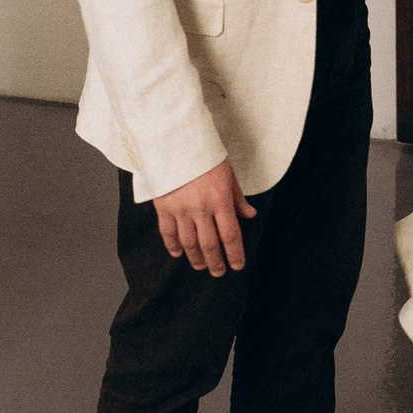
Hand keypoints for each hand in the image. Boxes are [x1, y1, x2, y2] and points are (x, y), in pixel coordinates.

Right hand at [152, 158, 257, 273]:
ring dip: (196, 258)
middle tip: (219, 272)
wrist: (176, 140)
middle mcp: (201, 208)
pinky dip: (173, 246)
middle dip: (216, 262)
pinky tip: (178, 253)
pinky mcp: (163, 207)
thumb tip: (249, 215)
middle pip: (210, 245)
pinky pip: (168, 233)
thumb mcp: (228, 174)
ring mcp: (180, 209)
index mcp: (220, 200)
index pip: (231, 236)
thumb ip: (238, 198)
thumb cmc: (205, 155)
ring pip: (189, 243)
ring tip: (201, 265)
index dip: (235, 255)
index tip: (238, 265)